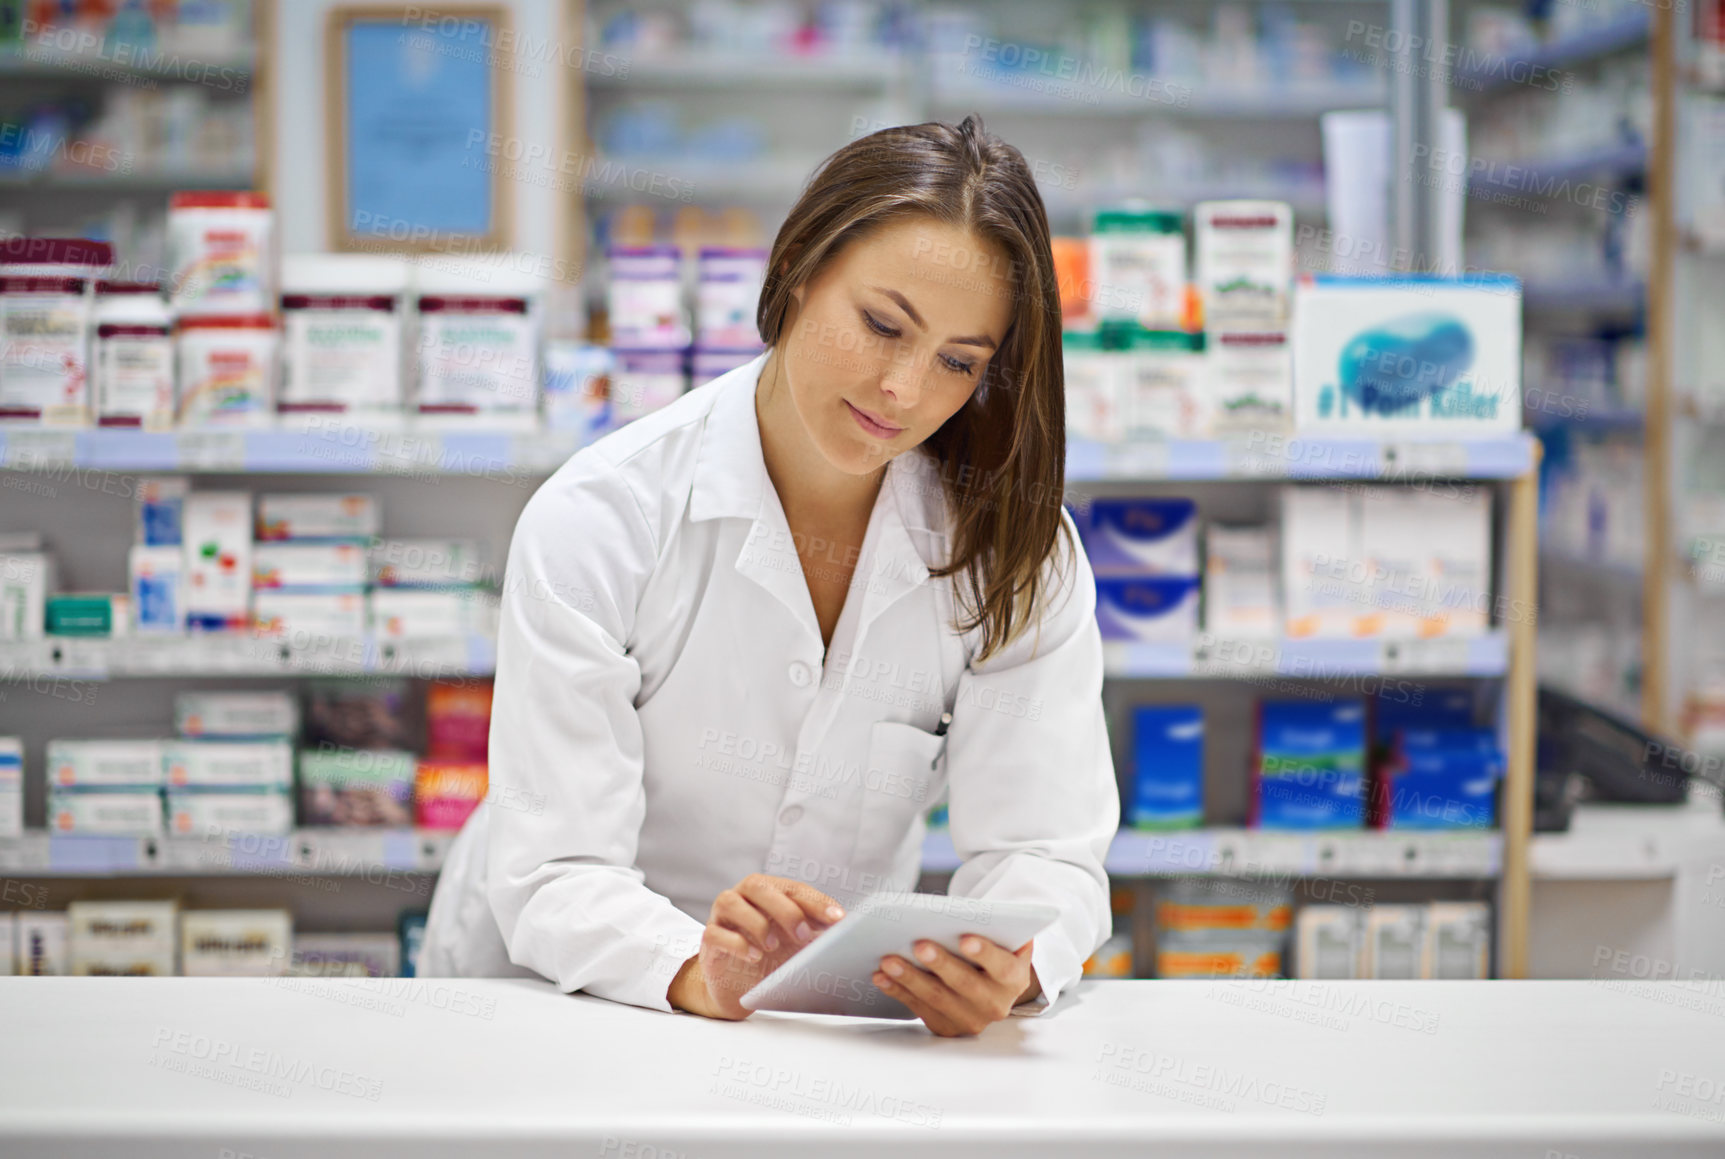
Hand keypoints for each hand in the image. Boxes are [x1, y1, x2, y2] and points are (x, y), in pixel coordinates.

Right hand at [667, 873, 845, 1019]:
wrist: (739, 986)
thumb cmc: (772, 958)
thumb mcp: (797, 945)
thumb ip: (815, 934)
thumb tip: (842, 931)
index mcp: (770, 892)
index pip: (793, 888)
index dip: (816, 902)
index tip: (838, 919)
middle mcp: (743, 897)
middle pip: (758, 886)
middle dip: (785, 909)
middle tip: (803, 935)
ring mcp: (722, 916)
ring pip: (730, 902)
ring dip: (756, 923)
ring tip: (773, 947)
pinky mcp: (709, 939)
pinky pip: (715, 932)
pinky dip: (736, 943)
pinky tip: (753, 956)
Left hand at [874, 935, 1038, 1036]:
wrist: (991, 987)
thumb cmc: (994, 953)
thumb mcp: (1007, 941)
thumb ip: (1002, 928)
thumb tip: (984, 913)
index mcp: (1013, 979)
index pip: (1002, 967)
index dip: (985, 954)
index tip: (966, 939)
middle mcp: (995, 1004)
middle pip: (965, 985)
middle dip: (940, 964)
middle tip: (919, 945)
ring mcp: (969, 1020)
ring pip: (937, 998)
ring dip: (910, 978)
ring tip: (889, 959)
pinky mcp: (946, 1027)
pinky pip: (918, 1008)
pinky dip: (898, 991)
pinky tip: (881, 976)